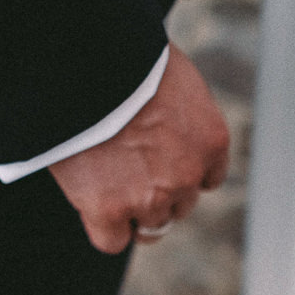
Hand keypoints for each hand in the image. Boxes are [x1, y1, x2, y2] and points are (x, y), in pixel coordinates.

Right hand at [50, 44, 229, 253]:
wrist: (83, 62)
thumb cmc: (122, 54)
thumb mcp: (169, 74)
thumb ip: (176, 108)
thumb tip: (161, 117)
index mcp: (211, 140)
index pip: (208, 178)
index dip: (182, 174)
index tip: (161, 164)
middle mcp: (188, 174)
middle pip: (180, 205)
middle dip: (158, 192)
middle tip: (127, 171)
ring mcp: (151, 196)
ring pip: (151, 226)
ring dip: (133, 212)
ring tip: (107, 187)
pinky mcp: (109, 209)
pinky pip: (112, 240)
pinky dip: (105, 229)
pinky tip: (92, 208)